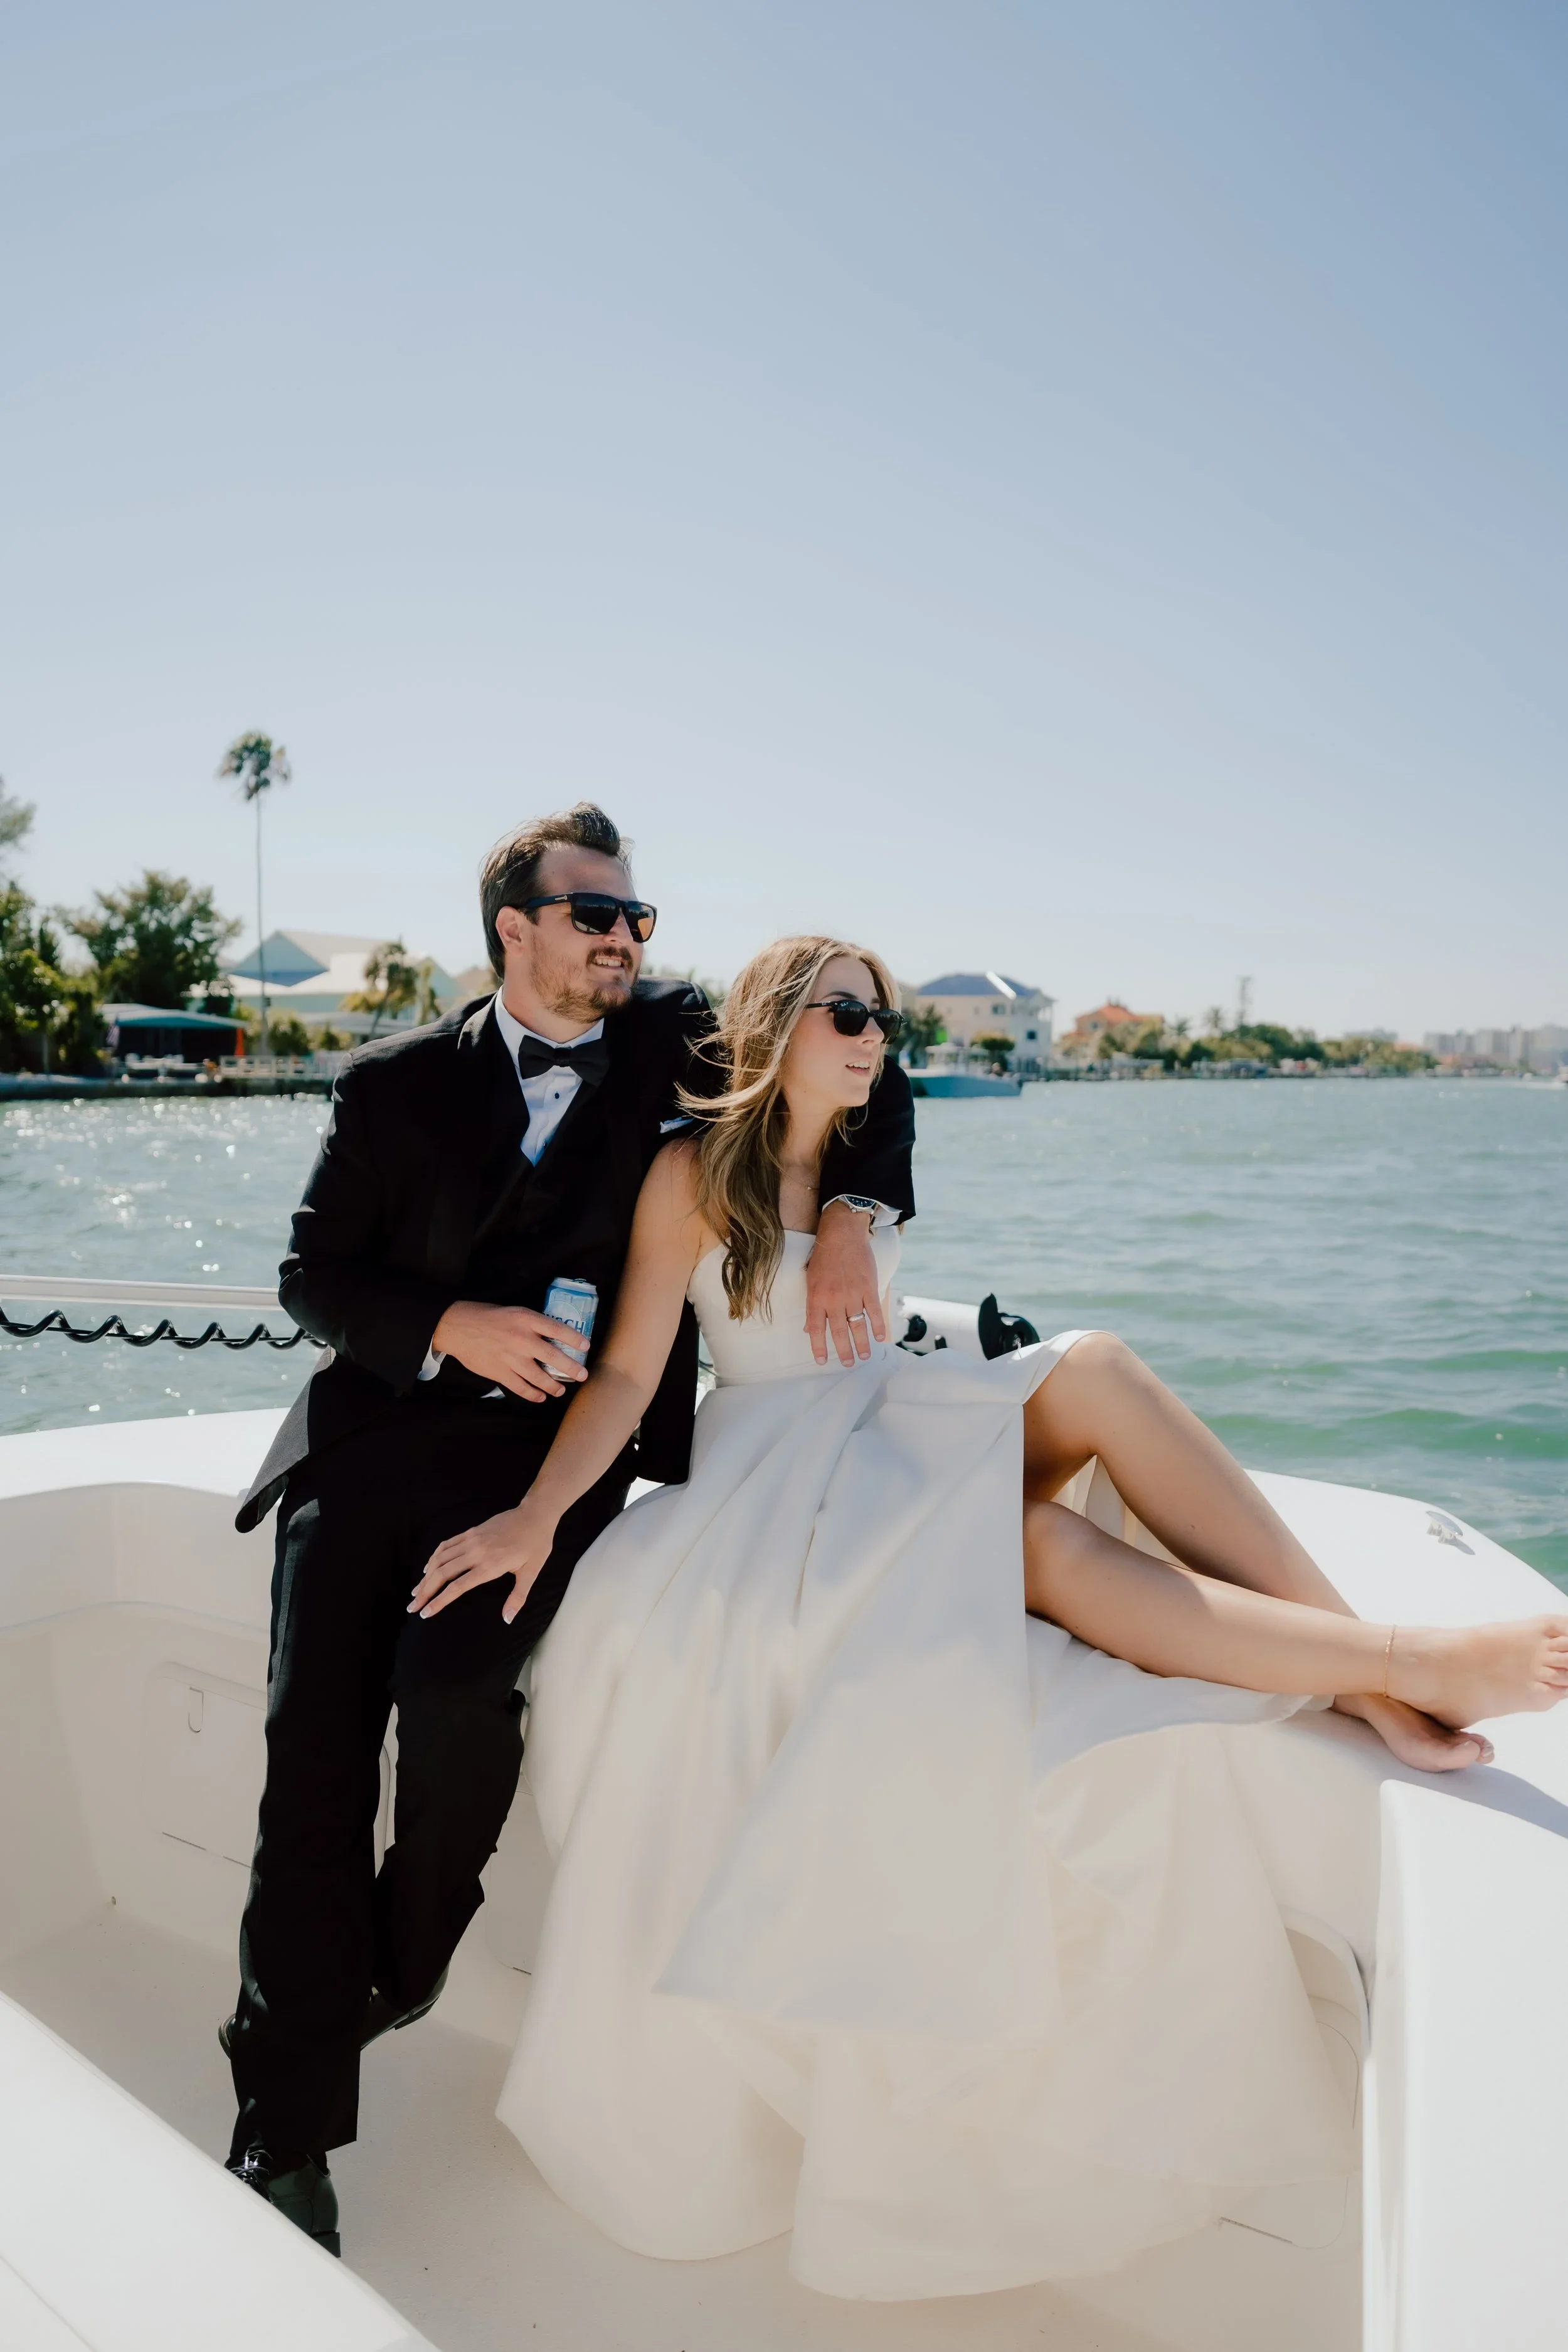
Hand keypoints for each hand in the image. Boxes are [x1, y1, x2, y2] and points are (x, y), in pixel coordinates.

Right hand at [409, 1498, 559, 1623]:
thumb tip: (507, 1619)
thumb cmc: (536, 1545)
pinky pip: (446, 1545)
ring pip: (440, 1559)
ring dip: (425, 1576)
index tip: (425, 1613)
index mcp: (489, 1566)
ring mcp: (471, 1540)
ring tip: (416, 1591)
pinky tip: (428, 1568)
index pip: (457, 1587)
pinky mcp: (471, 1531)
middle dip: (425, 1591)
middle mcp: (476, 1552)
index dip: (439, 1601)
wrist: (535, 1515)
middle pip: (442, 1574)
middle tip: (412, 1606)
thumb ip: (517, 1598)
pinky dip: (434, 1557)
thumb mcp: (531, 1573)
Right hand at [430, 1300, 588, 1402]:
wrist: (458, 1327)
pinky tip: (540, 1397)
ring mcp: (511, 1358)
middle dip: (571, 1368)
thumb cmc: (488, 1317)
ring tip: (560, 1390)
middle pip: (553, 1356)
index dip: (574, 1339)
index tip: (586, 1346)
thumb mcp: (514, 1312)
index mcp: (526, 1319)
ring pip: (539, 1377)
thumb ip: (532, 1324)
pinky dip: (533, 1395)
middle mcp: (521, 1339)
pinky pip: (521, 1388)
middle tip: (583, 1375)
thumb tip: (553, 1338)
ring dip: (554, 1386)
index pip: (557, 1329)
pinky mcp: (500, 1373)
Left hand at [804, 1199, 886, 1366]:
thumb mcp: (810, 1281)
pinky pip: (874, 1311)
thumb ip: (810, 1305)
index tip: (822, 1361)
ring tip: (865, 1356)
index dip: (819, 1347)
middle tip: (849, 1364)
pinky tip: (879, 1338)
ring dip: (862, 1343)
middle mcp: (834, 1300)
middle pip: (839, 1332)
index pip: (816, 1329)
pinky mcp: (869, 1287)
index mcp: (816, 1298)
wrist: (842, 1235)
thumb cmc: (823, 1257)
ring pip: (858, 1325)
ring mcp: (853, 1294)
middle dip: (844, 1351)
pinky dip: (877, 1326)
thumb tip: (808, 1328)